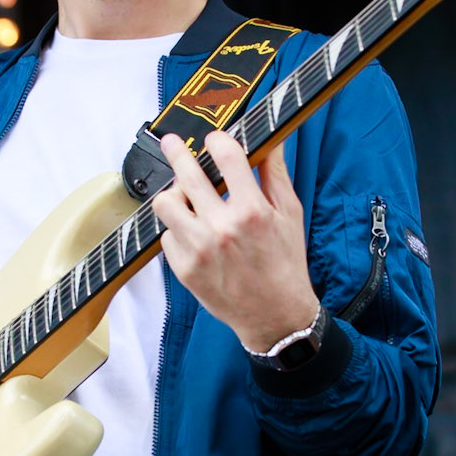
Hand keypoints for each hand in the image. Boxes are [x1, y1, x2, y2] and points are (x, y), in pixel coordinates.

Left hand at [154, 132, 319, 353]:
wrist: (275, 315)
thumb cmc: (285, 264)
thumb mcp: (290, 215)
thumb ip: (276, 174)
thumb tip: (272, 140)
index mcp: (252, 211)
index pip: (226, 157)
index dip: (217, 141)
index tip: (213, 140)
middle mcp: (222, 228)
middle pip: (187, 175)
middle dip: (177, 151)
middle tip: (171, 142)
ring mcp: (199, 250)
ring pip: (165, 204)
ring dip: (174, 195)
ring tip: (182, 196)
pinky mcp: (184, 269)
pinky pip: (167, 236)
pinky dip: (178, 230)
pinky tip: (192, 232)